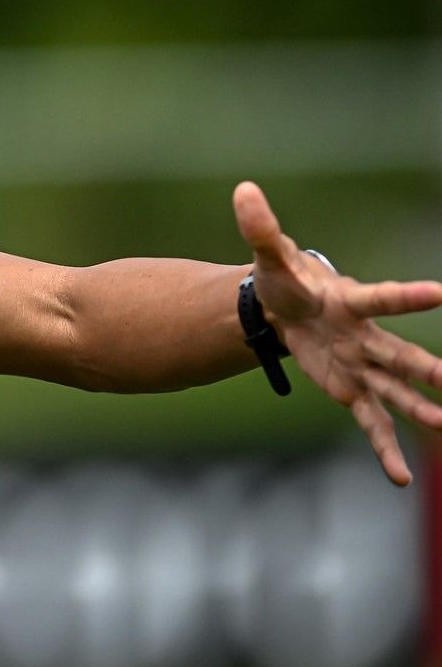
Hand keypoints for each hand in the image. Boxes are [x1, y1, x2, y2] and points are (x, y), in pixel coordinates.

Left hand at [234, 181, 441, 484]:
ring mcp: (362, 366)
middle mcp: (366, 337)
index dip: (409, 297)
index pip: (382, 299)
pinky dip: (384, 447)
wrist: (281, 307)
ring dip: (420, 410)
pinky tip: (399, 476)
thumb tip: (243, 190)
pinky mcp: (351, 389)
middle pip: (401, 355)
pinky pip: (372, 422)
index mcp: (350, 302)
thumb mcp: (268, 256)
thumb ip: (260, 227)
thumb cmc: (283, 278)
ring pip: (396, 391)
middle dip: (428, 369)